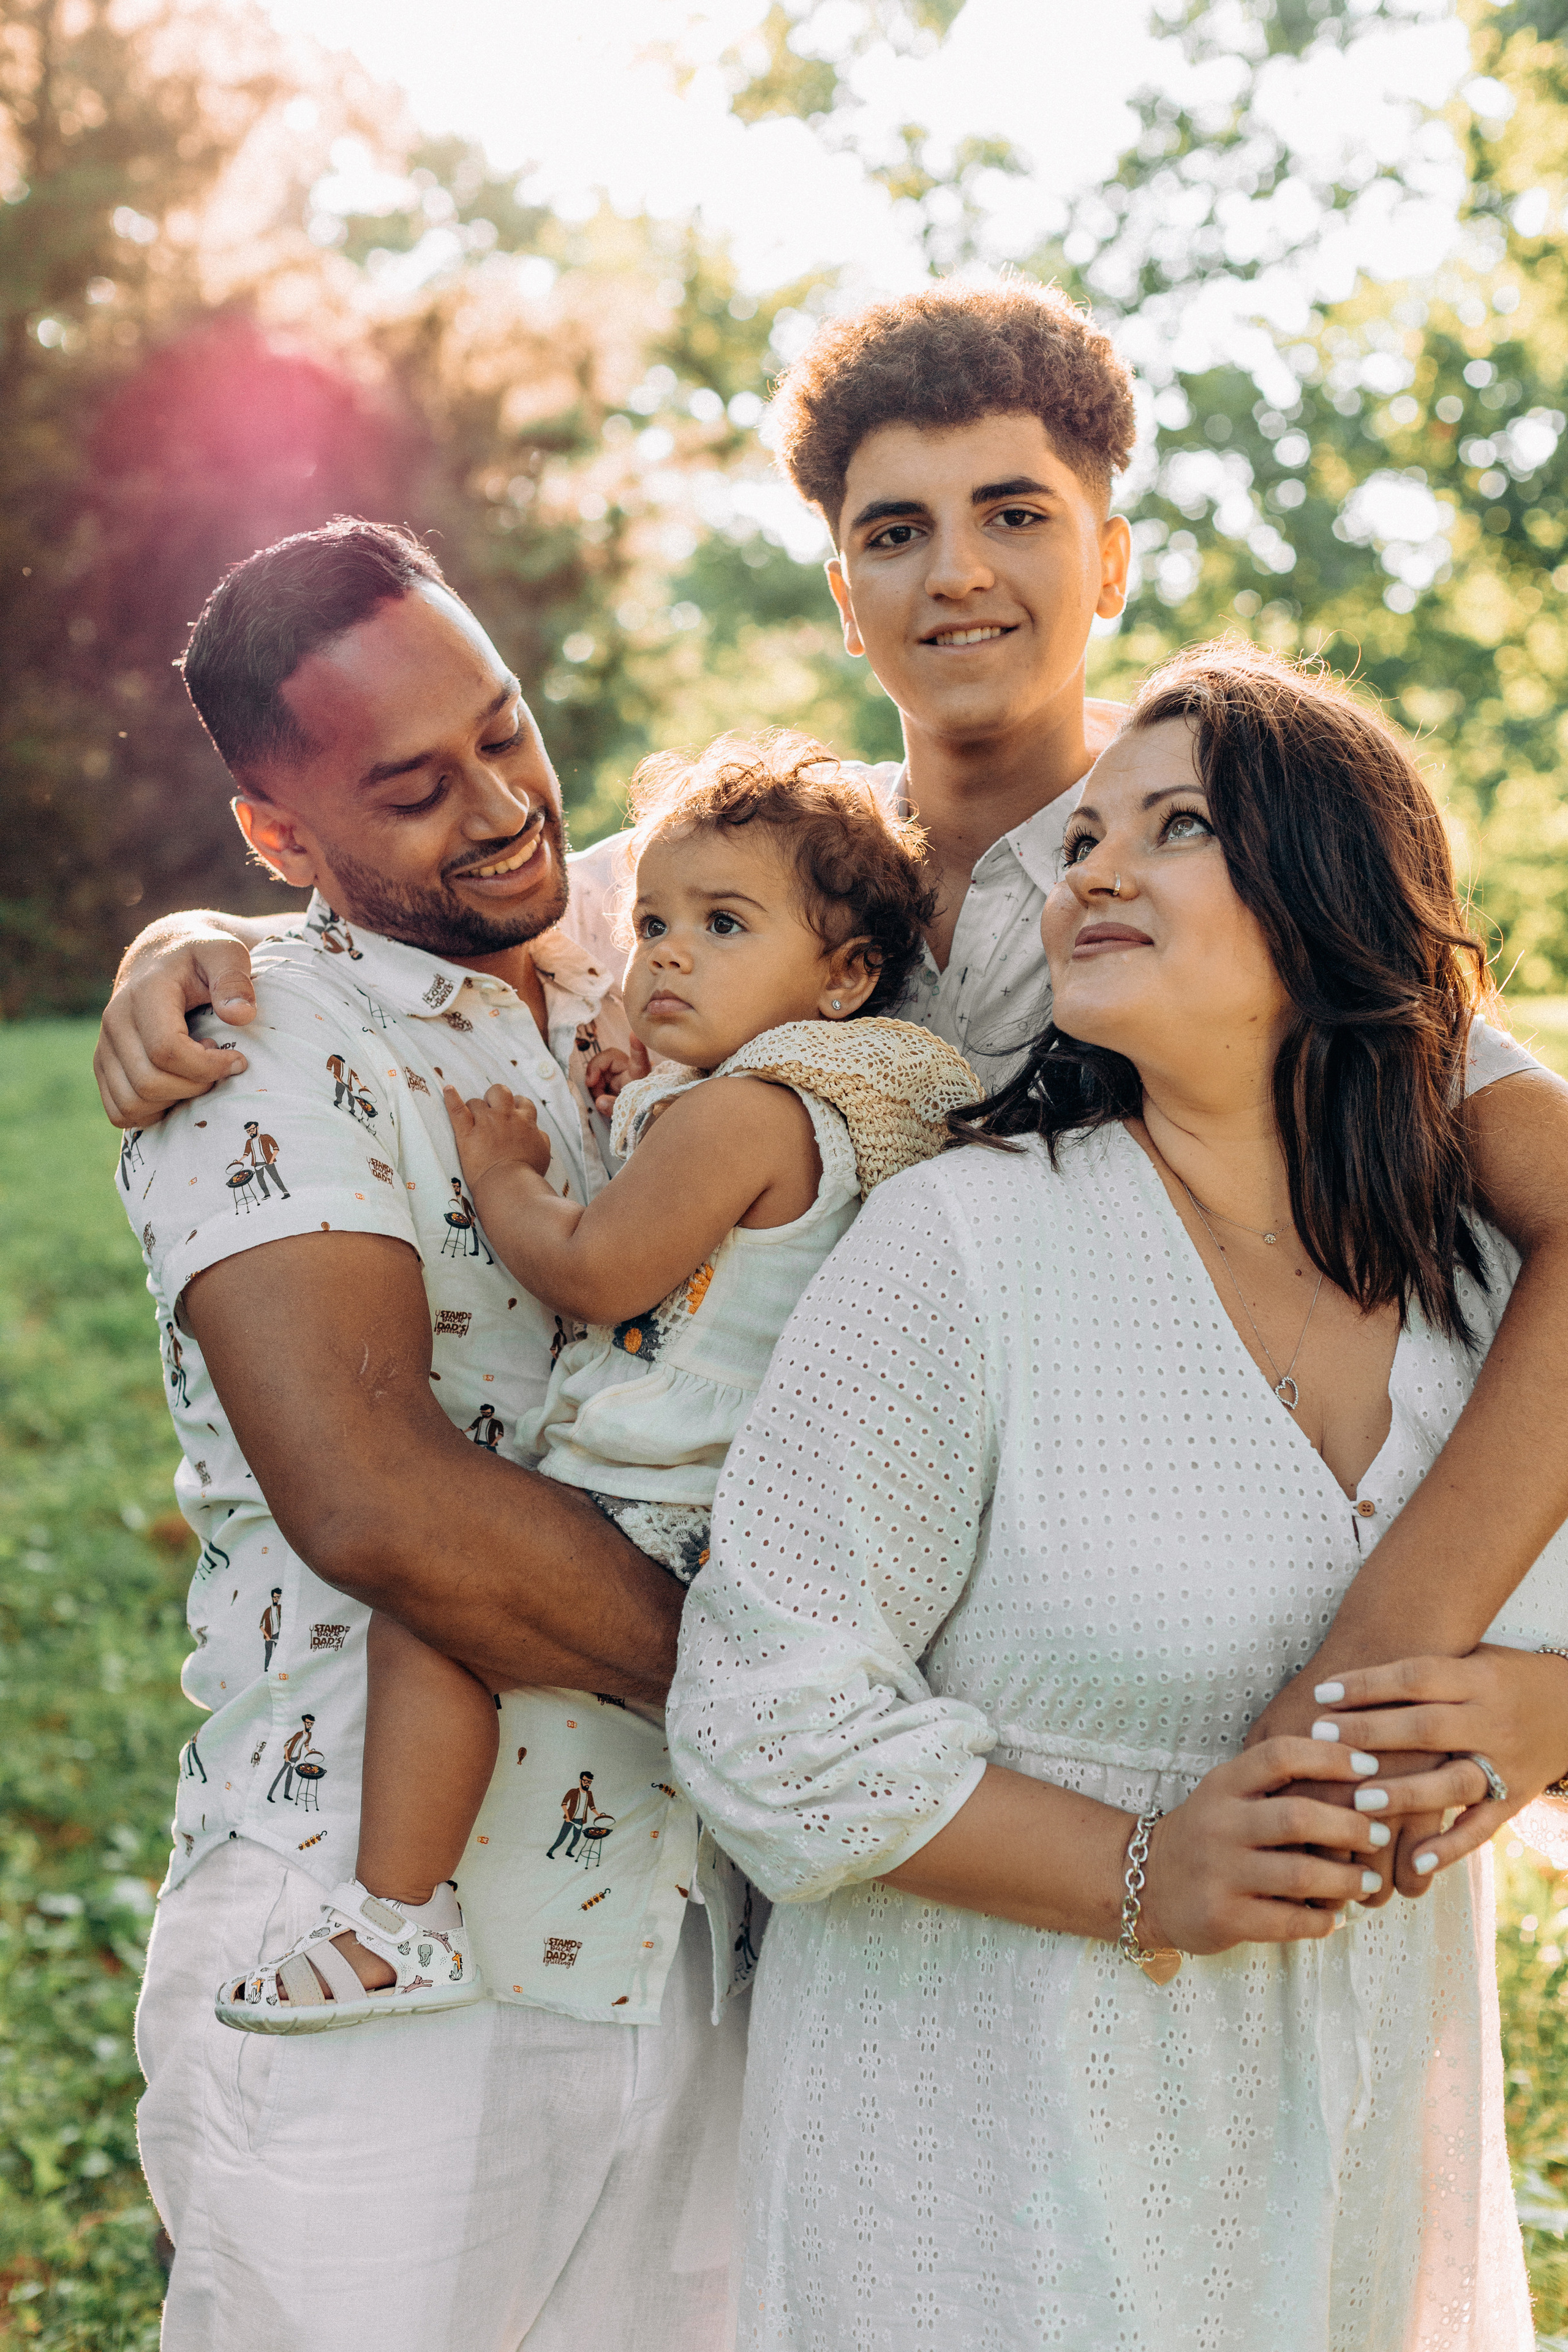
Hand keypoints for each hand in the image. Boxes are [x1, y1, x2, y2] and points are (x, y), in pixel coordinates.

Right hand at [94, 921, 257, 1127]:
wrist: (164, 954)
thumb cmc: (202, 956)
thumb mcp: (225, 952)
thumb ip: (234, 977)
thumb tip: (240, 1015)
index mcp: (144, 994)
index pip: (166, 1050)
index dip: (208, 1066)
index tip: (238, 1060)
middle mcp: (114, 1021)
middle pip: (149, 1083)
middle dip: (195, 1086)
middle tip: (219, 1066)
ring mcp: (104, 1046)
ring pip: (131, 1103)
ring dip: (174, 1101)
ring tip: (196, 1073)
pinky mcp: (103, 1065)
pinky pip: (119, 1111)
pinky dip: (152, 1112)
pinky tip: (178, 1088)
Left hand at [443, 1085, 552, 1188]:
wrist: (510, 1184)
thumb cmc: (528, 1173)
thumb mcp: (543, 1153)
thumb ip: (541, 1138)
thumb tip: (537, 1132)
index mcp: (525, 1122)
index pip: (522, 1102)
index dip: (516, 1105)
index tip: (512, 1111)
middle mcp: (506, 1117)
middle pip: (500, 1092)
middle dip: (495, 1097)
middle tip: (492, 1110)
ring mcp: (485, 1122)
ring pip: (477, 1102)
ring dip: (475, 1109)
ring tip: (473, 1120)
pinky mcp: (466, 1133)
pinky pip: (457, 1109)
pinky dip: (451, 1098)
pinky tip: (448, 1089)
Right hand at [583, 1039, 649, 1117]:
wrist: (632, 1116)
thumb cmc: (636, 1111)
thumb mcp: (628, 1113)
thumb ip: (614, 1107)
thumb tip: (600, 1101)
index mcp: (639, 1078)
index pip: (639, 1060)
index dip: (637, 1047)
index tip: (634, 1033)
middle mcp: (629, 1071)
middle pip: (608, 1058)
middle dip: (595, 1070)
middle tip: (590, 1085)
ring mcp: (618, 1073)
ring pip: (598, 1068)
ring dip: (593, 1084)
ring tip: (598, 1099)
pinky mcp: (609, 1078)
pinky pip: (594, 1077)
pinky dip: (591, 1087)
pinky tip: (596, 1097)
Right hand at [1134, 1736, 1400, 1956]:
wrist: (1147, 1883)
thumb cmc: (1211, 1835)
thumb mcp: (1230, 1796)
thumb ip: (1279, 1785)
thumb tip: (1360, 1775)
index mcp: (1223, 1784)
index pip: (1280, 1755)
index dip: (1330, 1756)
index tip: (1370, 1767)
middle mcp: (1219, 1823)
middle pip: (1297, 1817)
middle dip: (1351, 1826)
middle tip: (1380, 1834)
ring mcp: (1219, 1872)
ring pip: (1300, 1874)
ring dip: (1346, 1880)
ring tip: (1367, 1881)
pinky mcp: (1222, 1916)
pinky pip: (1288, 1921)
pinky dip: (1322, 1921)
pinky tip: (1336, 1917)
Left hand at [1245, 1656, 1443, 1909]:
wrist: (1388, 1655)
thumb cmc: (1326, 1693)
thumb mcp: (1276, 1720)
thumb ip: (1260, 1762)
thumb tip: (1250, 1806)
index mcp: (1292, 1780)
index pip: (1281, 1851)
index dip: (1283, 1875)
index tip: (1286, 1885)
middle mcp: (1337, 1798)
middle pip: (1325, 1875)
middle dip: (1327, 1895)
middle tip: (1328, 1899)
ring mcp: (1383, 1808)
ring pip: (1374, 1882)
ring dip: (1371, 1894)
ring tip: (1367, 1894)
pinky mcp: (1428, 1809)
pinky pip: (1416, 1870)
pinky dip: (1411, 1881)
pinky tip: (1405, 1877)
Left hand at [1308, 1647, 1567, 1887]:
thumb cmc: (1504, 1675)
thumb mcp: (1470, 1658)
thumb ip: (1423, 1671)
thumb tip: (1346, 1675)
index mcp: (1478, 1679)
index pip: (1416, 1678)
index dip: (1369, 1684)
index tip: (1322, 1692)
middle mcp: (1492, 1721)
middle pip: (1427, 1728)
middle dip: (1371, 1733)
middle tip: (1320, 1736)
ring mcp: (1505, 1764)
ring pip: (1454, 1782)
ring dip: (1406, 1793)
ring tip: (1361, 1801)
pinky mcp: (1514, 1800)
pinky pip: (1481, 1828)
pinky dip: (1449, 1848)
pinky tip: (1413, 1863)